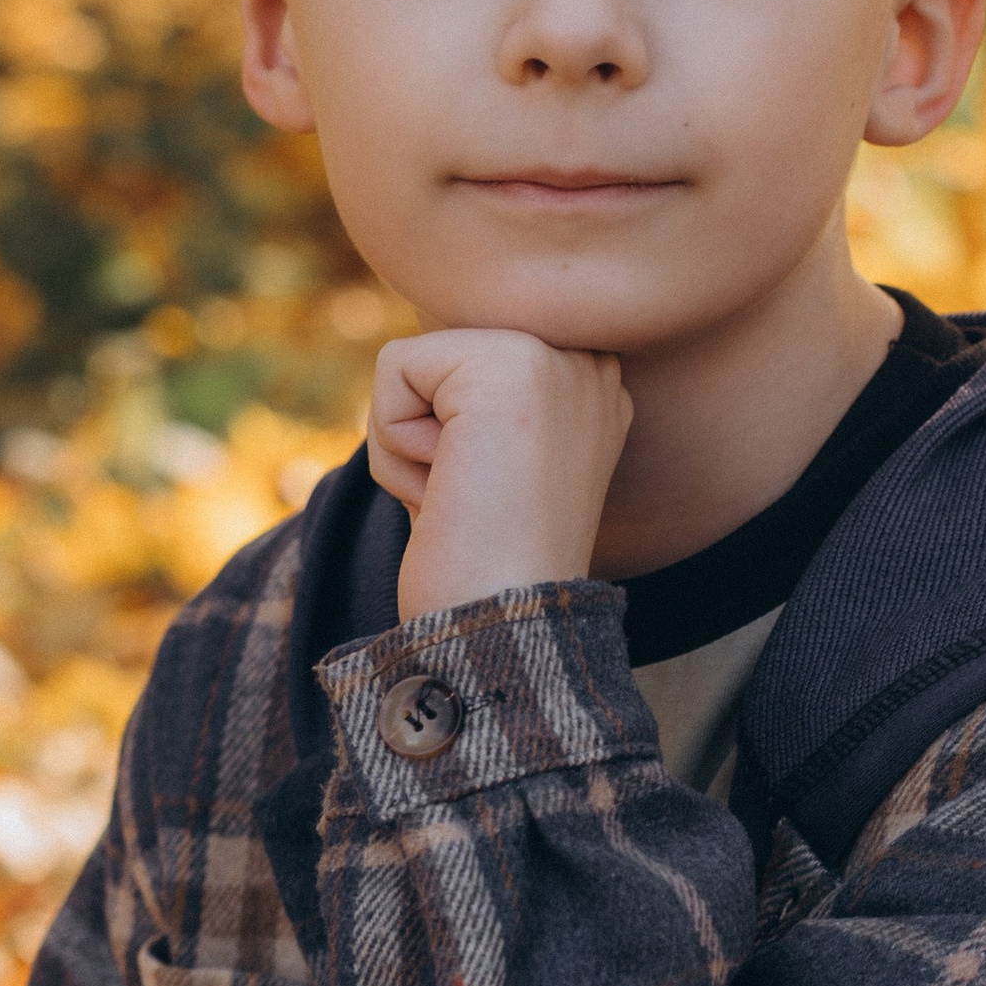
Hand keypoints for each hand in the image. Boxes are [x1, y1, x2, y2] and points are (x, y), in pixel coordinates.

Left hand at [369, 329, 632, 620]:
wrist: (502, 630)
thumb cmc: (482, 570)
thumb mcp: (488, 466)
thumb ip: (469, 404)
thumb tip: (414, 364)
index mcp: (592, 390)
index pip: (461, 361)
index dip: (443, 436)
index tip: (489, 502)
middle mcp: (589, 363)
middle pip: (435, 355)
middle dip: (424, 436)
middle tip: (473, 502)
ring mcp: (558, 358)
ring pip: (412, 363)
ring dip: (406, 446)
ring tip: (464, 498)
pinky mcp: (510, 364)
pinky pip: (393, 370)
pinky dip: (394, 445)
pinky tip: (448, 491)